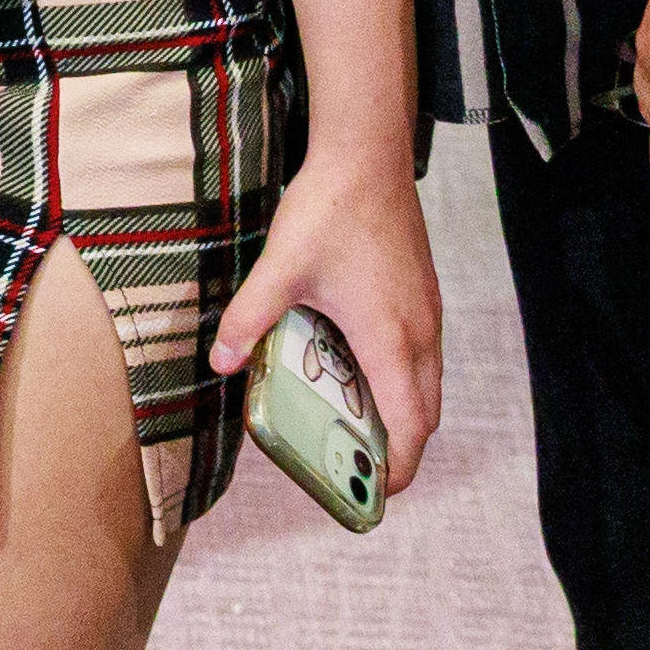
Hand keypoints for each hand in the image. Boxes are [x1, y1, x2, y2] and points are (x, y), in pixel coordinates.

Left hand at [214, 144, 444, 496]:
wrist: (367, 156)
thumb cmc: (330, 212)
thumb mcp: (278, 270)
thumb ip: (250, 320)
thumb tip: (221, 364)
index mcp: (390, 340)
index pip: (409, 426)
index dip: (398, 468)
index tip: (376, 493)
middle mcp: (420, 333)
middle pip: (423, 413)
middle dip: (397, 447)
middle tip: (357, 466)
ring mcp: (427, 311)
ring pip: (426, 383)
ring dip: (400, 411)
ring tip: (353, 423)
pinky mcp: (423, 292)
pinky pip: (422, 354)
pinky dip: (401, 378)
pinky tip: (357, 367)